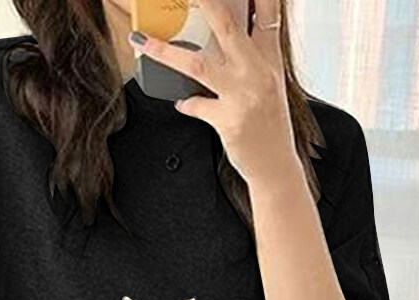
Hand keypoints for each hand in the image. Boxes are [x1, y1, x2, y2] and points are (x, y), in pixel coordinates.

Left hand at [128, 0, 297, 183]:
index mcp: (270, 61)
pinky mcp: (229, 120)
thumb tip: (218, 43)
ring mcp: (243, 96)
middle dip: (207, 3)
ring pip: (198, 65)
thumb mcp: (267, 86)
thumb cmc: (269, 127)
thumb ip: (248, 61)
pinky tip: (181, 102)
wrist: (275, 165)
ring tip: (143, 41)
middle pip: (227, 27)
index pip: (267, 14)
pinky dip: (185, 103)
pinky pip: (195, 105)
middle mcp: (257, 73)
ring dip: (165, 52)